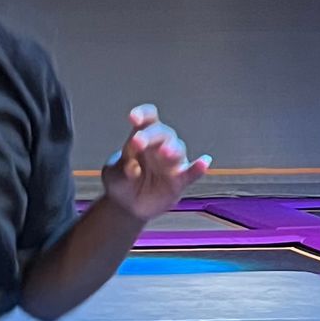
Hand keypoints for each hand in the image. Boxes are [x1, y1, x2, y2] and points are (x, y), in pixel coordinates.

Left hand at [101, 105, 212, 224]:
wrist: (127, 206)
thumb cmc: (121, 183)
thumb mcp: (115, 175)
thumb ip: (122, 168)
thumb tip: (132, 168)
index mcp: (143, 137)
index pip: (148, 118)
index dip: (143, 114)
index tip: (133, 118)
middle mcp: (160, 145)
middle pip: (162, 132)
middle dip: (151, 135)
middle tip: (138, 142)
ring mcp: (171, 163)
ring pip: (178, 149)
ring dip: (172, 149)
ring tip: (165, 152)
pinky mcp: (179, 181)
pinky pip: (191, 173)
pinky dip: (198, 168)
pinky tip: (204, 162)